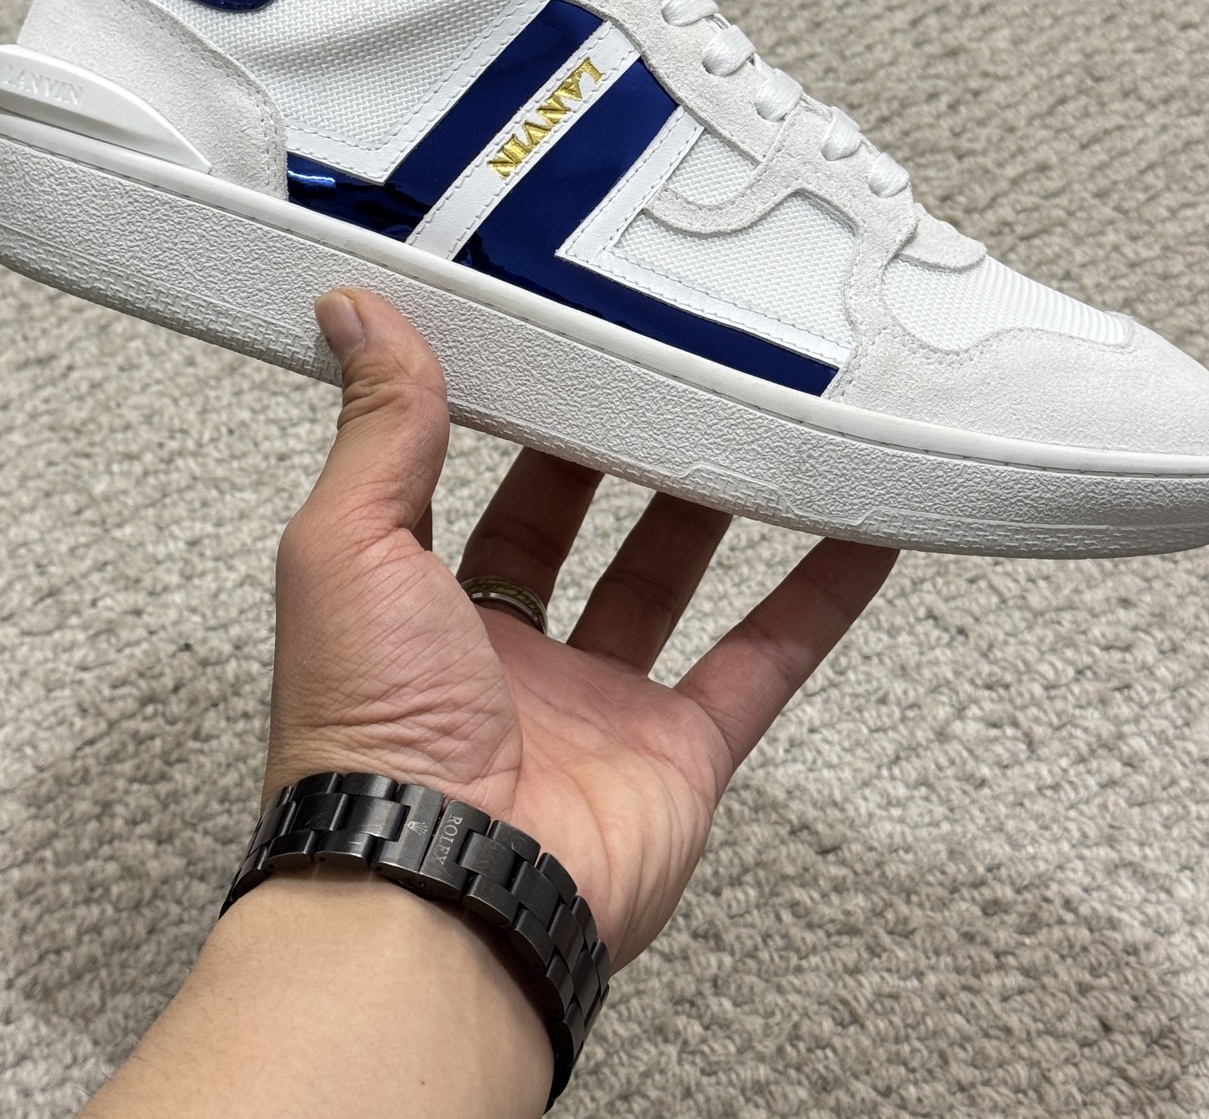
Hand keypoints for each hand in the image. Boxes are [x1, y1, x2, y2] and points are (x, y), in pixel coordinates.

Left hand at [265, 289, 895, 968]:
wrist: (441, 897)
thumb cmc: (367, 734)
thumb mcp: (348, 545)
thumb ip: (378, 431)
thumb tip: (355, 312)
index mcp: (416, 606)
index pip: (472, 481)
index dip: (510, 410)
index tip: (553, 333)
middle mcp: (505, 657)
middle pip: (576, 525)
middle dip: (613, 445)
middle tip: (659, 360)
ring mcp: (598, 706)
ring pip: (670, 581)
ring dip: (713, 502)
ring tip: (756, 413)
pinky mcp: (679, 754)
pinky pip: (763, 662)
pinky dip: (818, 598)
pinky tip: (860, 530)